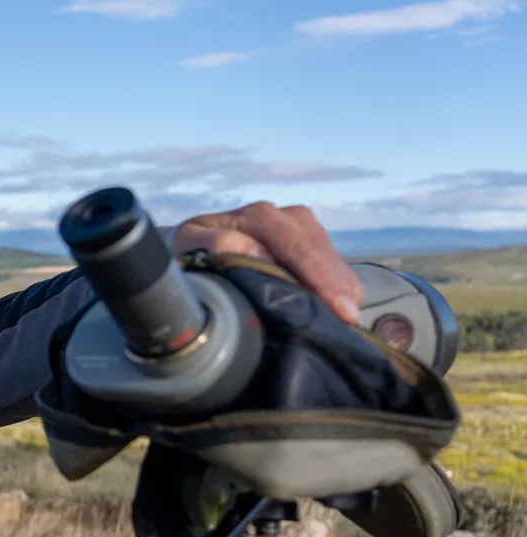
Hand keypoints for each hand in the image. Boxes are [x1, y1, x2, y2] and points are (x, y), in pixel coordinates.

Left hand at [172, 201, 362, 324]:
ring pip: (331, 257)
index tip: (340, 310)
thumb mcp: (190, 247)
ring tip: (346, 318)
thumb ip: (216, 244)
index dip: (320, 278)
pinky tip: (339, 307)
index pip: (297, 246)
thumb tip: (255, 250)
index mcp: (258, 216)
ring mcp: (298, 226)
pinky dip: (337, 286)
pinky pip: (331, 263)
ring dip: (340, 287)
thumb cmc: (188, 251)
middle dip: (337, 286)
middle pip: (320, 252)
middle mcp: (283, 216)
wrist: (189, 245)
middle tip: (349, 320)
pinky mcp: (306, 241)